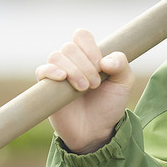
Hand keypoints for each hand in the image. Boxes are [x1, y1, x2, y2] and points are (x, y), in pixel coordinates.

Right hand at [36, 28, 134, 153]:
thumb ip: (121, 64)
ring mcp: (58, 73)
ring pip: (56, 56)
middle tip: (95, 84)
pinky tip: (62, 78)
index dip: (90, 47)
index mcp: (88, 55)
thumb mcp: (124, 83)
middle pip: (69, 47)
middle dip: (85, 65)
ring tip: (84, 88)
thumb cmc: (109, 104)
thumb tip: (105, 60)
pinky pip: (42, 70)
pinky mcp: (46, 88)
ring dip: (73, 70)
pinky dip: (51, 71)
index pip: (81, 36)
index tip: (101, 66)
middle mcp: (71, 61)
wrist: (97, 130)